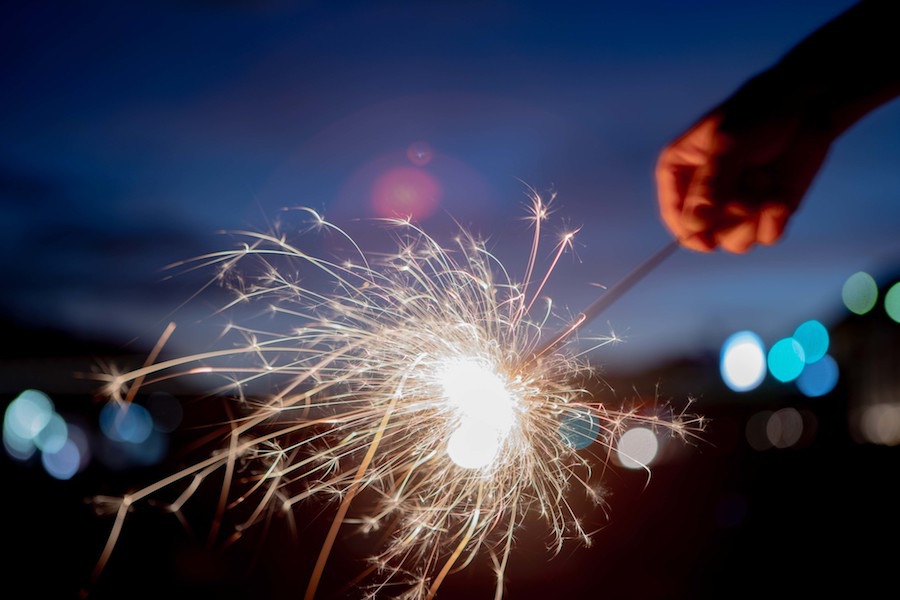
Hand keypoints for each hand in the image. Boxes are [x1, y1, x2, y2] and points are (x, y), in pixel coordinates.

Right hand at [656, 87, 833, 252]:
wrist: (808, 105)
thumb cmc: (760, 113)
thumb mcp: (729, 144)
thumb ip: (711, 185)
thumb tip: (694, 225)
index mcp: (679, 172)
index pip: (675, 215)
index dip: (690, 232)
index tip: (708, 241)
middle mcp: (703, 195)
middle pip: (706, 234)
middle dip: (730, 219)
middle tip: (750, 195)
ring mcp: (734, 207)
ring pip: (735, 241)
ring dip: (753, 220)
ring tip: (765, 184)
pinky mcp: (765, 214)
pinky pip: (765, 237)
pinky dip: (774, 221)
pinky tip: (780, 200)